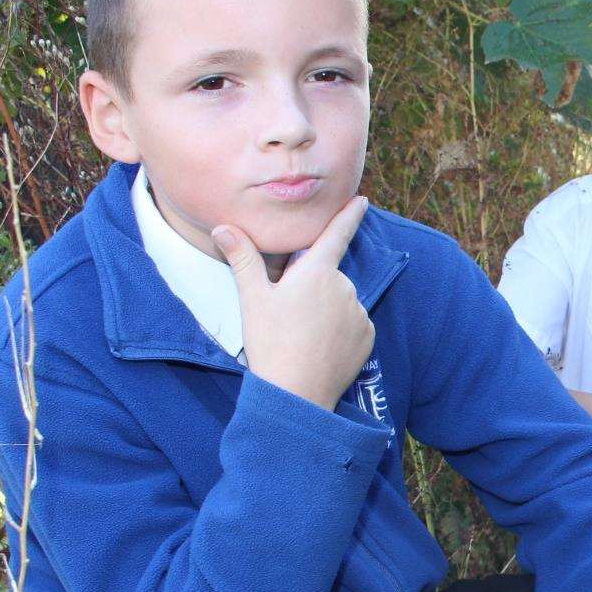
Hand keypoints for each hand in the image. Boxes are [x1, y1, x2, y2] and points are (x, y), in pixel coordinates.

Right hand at [214, 196, 374, 410]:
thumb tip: (223, 227)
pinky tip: (320, 346)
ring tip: (302, 335)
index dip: (348, 214)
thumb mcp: (253, 298)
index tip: (362, 199)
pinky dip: (339, 331)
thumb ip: (242, 259)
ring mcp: (359, 312)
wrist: (297, 393)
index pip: (336, 234)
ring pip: (341, 302)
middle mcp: (345, 286)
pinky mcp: (368, 336)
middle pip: (328, 277)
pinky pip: (353, 324)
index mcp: (317, 271)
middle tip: (289, 314)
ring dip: (326, 310)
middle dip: (313, 287)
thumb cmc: (271, 343)